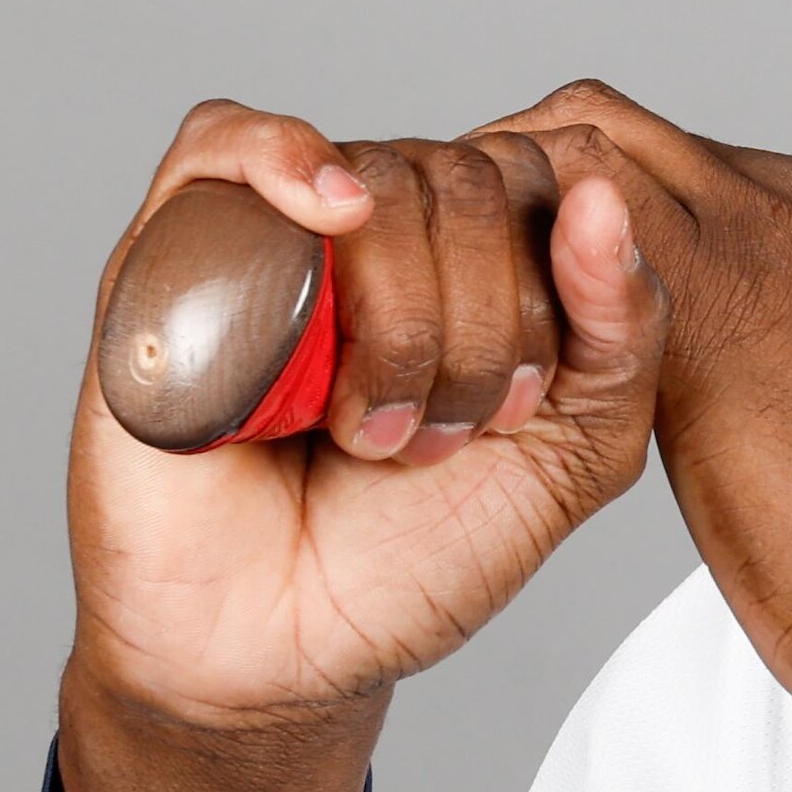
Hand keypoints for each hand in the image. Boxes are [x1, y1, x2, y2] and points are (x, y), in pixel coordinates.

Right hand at [54, 98, 664, 791]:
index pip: (546, 184)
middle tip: (436, 437)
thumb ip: (624, 329)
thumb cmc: (416, 552)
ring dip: (396, 316)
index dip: (549, 295)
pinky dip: (283, 158)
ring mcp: (274, 235)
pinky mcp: (168, 254)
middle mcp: (378, 232)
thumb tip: (605, 191)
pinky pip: (223, 141)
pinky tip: (331, 213)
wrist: (280, 651)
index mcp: (475, 260)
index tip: (518, 411)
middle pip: (464, 183)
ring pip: (372, 179)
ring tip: (369, 428)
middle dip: (474, 327)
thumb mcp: (573, 452)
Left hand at [494, 82, 791, 791]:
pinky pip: (582, 214)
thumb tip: (742, 359)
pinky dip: (517, 246)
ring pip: (599, 148)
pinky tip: (481, 317)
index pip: (706, 164)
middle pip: (643, 132)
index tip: (552, 247)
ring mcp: (785, 229)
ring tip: (457, 284)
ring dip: (518, 201)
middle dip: (544, 177)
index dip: (609, 196)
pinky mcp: (724, 281)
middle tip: (469, 247)